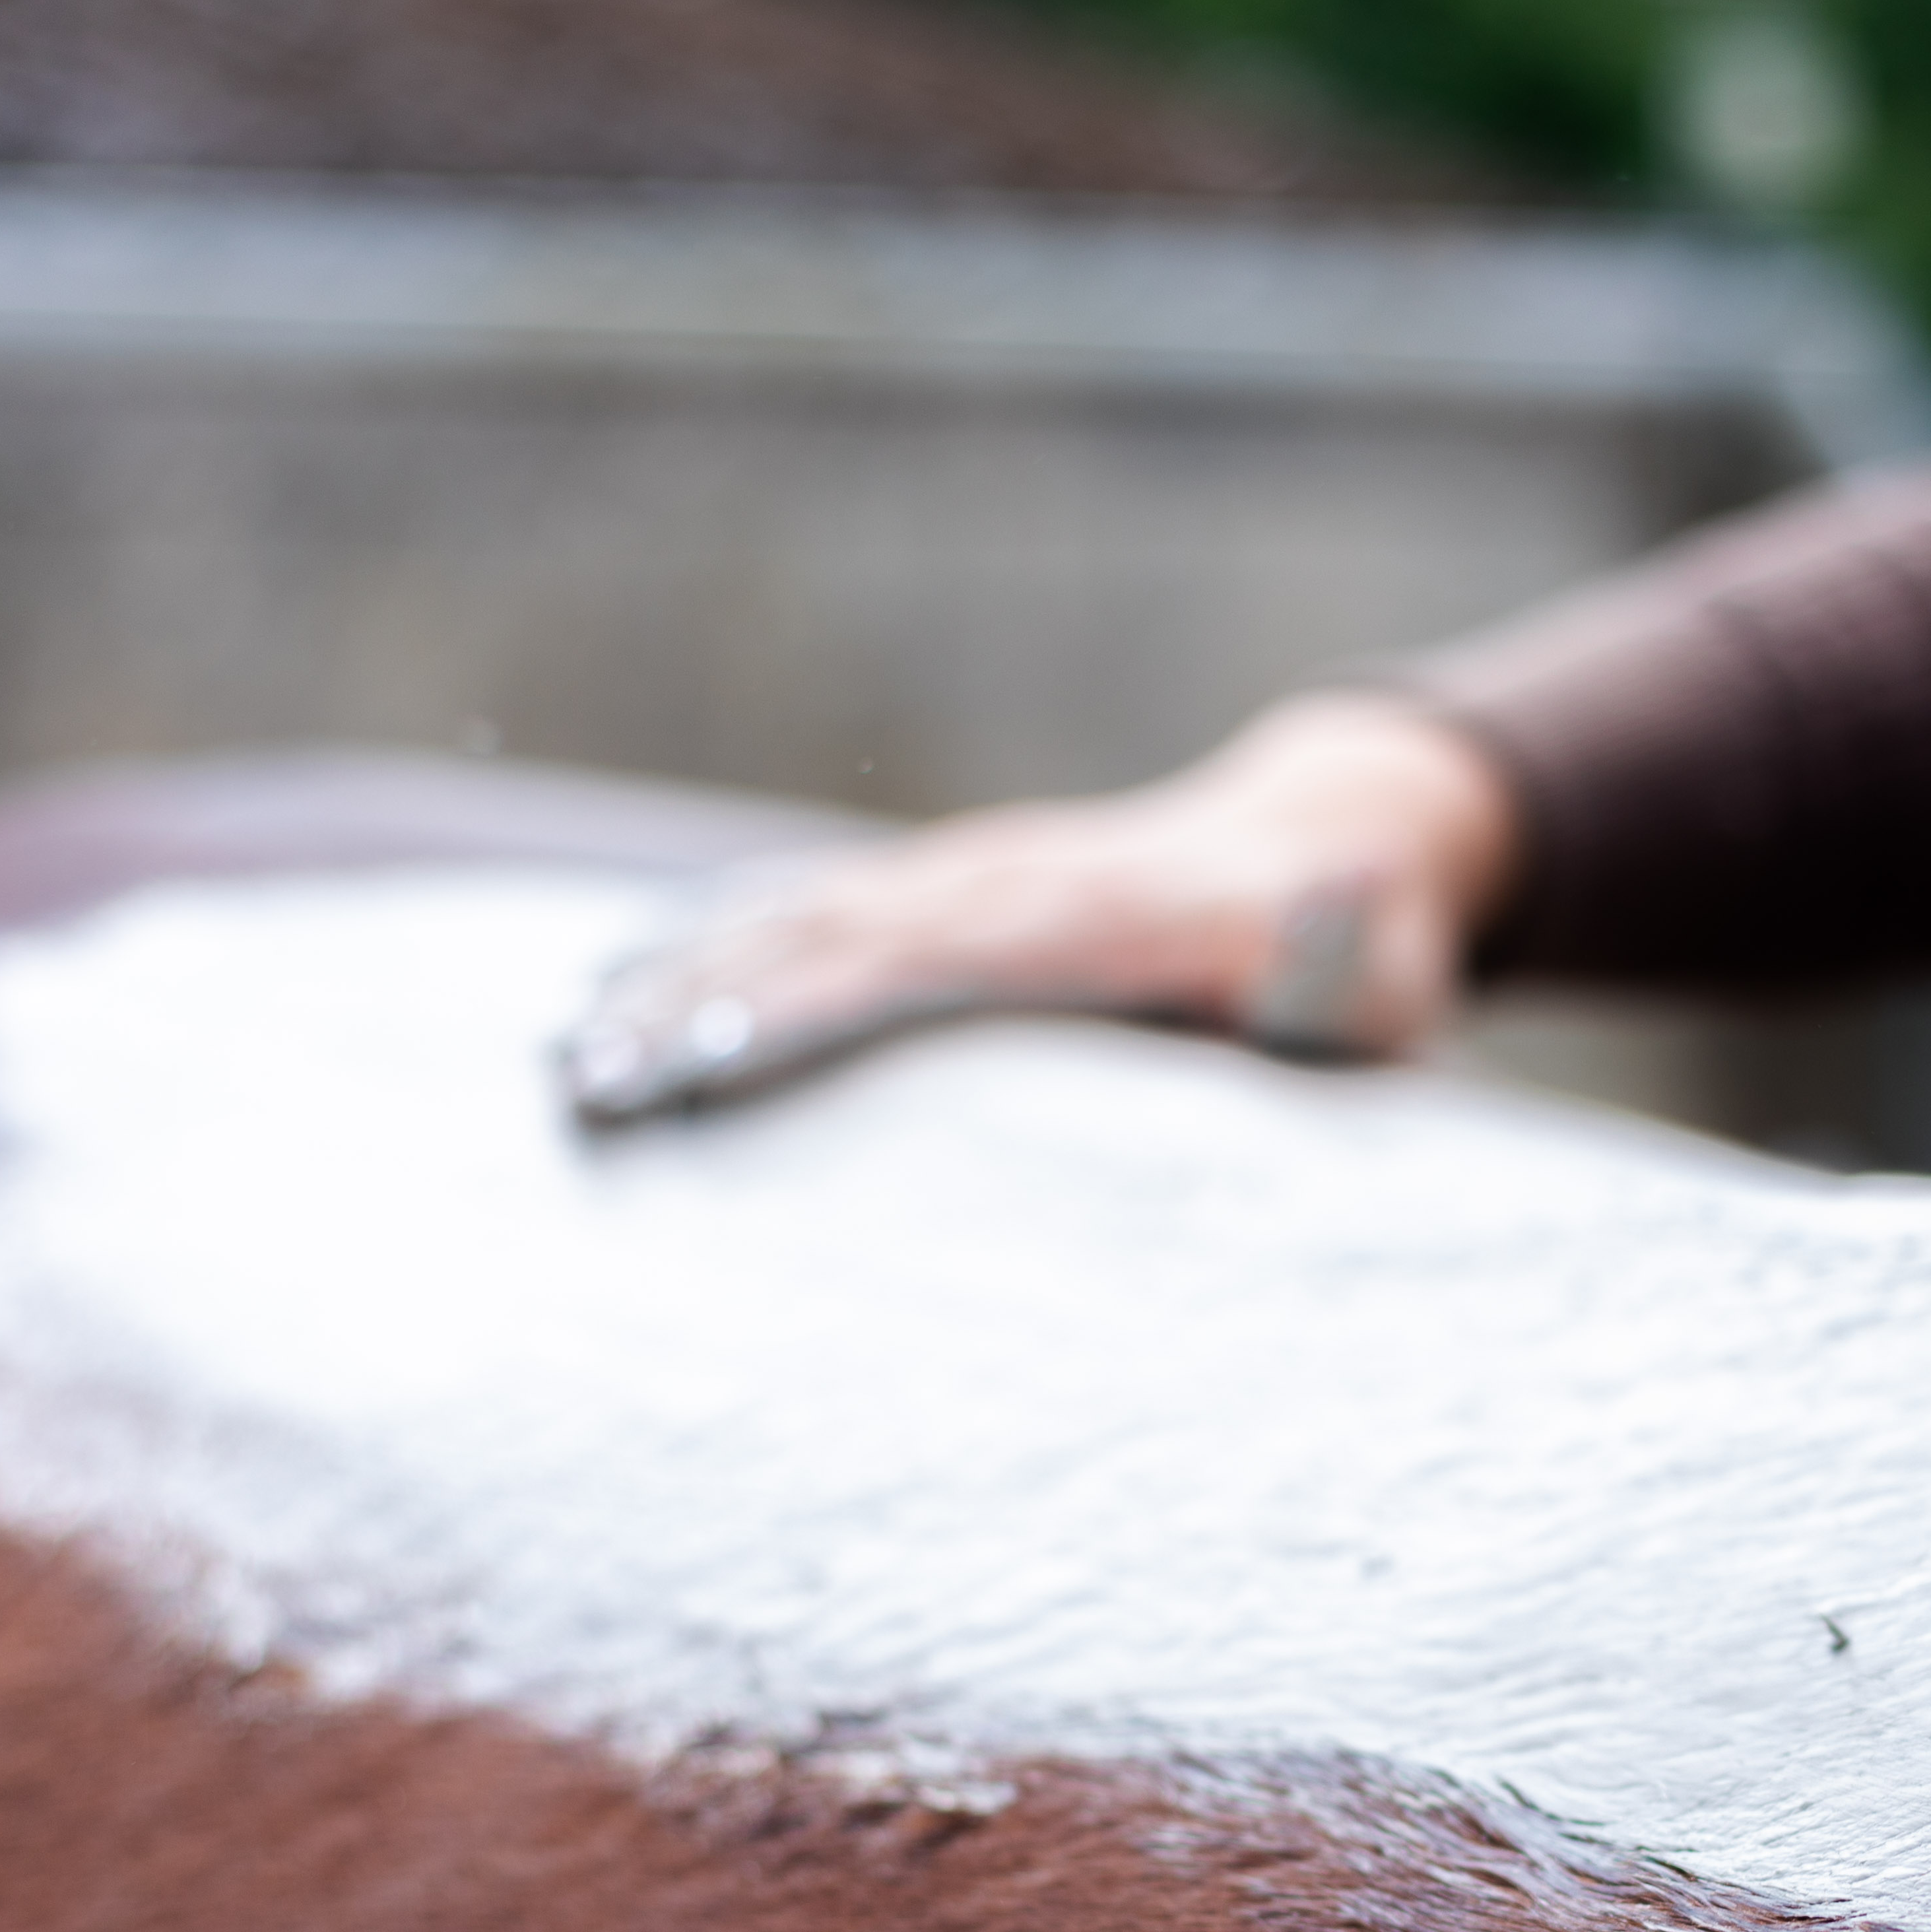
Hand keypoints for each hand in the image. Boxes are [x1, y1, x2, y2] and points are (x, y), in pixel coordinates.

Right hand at [558, 695, 1519, 1124]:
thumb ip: (1343, 959)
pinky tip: (611, 981)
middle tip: (577, 1091)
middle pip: (815, 943)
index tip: (690, 1055)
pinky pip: (810, 907)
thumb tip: (1353, 904)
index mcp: (1079, 922)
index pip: (905, 966)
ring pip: (791, 920)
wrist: (1341, 840)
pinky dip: (708, 937)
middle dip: (689, 1009)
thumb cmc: (1360, 954)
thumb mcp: (1370, 974)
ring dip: (672, 981)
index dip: (797, 1008)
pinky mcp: (951, 892)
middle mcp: (996, 885)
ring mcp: (965, 879)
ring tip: (559, 1061)